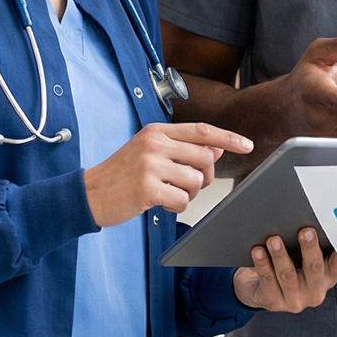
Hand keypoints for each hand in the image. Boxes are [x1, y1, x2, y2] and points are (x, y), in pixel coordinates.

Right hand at [83, 123, 250, 227]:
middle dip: (205, 176)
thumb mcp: (149, 151)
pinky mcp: (148, 188)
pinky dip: (178, 206)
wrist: (89, 193)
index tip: (247, 144)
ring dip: (189, 193)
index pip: (202, 130)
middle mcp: (155, 144)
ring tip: (170, 193)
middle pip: (205, 157)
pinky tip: (162, 203)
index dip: (228, 138)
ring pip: (196, 181)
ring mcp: (151, 165)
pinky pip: (182, 199)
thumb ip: (181, 147)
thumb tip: (216, 149)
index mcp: (157, 131)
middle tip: (189, 184)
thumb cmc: (121, 173)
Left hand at [234, 226, 336, 310]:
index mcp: (327, 278)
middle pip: (314, 268)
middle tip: (306, 231)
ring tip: (274, 240)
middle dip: (310, 248)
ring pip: (287, 275)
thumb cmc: (287, 268)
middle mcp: (314, 292)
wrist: (259, 291)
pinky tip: (258, 252)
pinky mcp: (273, 302)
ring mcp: (294, 300)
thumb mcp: (304, 259)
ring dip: (281, 256)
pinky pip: (267, 281)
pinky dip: (262, 265)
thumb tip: (312, 216)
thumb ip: (313, 245)